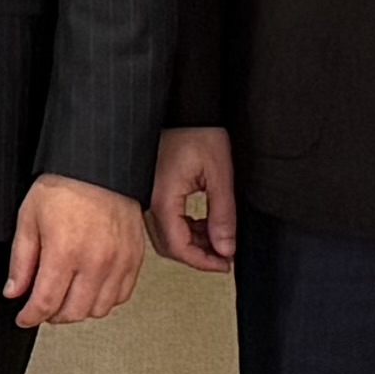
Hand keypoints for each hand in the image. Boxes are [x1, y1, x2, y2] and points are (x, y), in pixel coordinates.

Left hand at [1, 175, 148, 326]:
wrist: (98, 167)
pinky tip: (90, 290)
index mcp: (65, 252)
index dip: (31, 316)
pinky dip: (104, 300)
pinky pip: (121, 296)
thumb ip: (20, 261)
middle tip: (42, 308)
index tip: (24, 318)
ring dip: (78, 310)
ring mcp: (119, 262)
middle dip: (52, 316)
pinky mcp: (134, 259)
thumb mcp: (28, 219)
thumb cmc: (64, 186)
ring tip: (66, 298)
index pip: (46, 303)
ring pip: (99, 309)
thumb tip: (14, 291)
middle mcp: (95, 261)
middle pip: (73, 312)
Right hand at [149, 124, 240, 275]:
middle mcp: (149, 201)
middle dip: (197, 256)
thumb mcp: (219, 175)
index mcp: (163, 199)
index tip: (224, 263)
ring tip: (218, 239)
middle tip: (223, 257)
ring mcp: (148, 197)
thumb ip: (223, 215)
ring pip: (165, 236)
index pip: (178, 247)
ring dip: (191, 243)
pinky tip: (202, 224)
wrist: (184, 110)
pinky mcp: (152, 191)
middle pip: (168, 246)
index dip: (203, 261)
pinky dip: (185, 229)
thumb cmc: (198, 133)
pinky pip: (164, 221)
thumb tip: (226, 247)